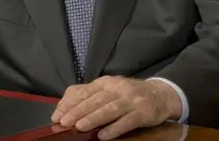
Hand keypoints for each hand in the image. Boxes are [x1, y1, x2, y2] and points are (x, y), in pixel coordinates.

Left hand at [51, 76, 181, 139]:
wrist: (160, 94)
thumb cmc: (128, 94)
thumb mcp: (108, 89)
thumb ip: (87, 95)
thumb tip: (63, 106)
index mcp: (107, 82)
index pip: (85, 92)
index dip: (70, 104)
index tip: (57, 116)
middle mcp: (118, 88)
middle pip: (96, 100)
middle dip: (78, 111)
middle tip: (64, 122)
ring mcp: (132, 100)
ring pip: (110, 109)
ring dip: (94, 118)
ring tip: (80, 127)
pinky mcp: (143, 112)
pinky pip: (127, 121)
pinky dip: (114, 128)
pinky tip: (103, 135)